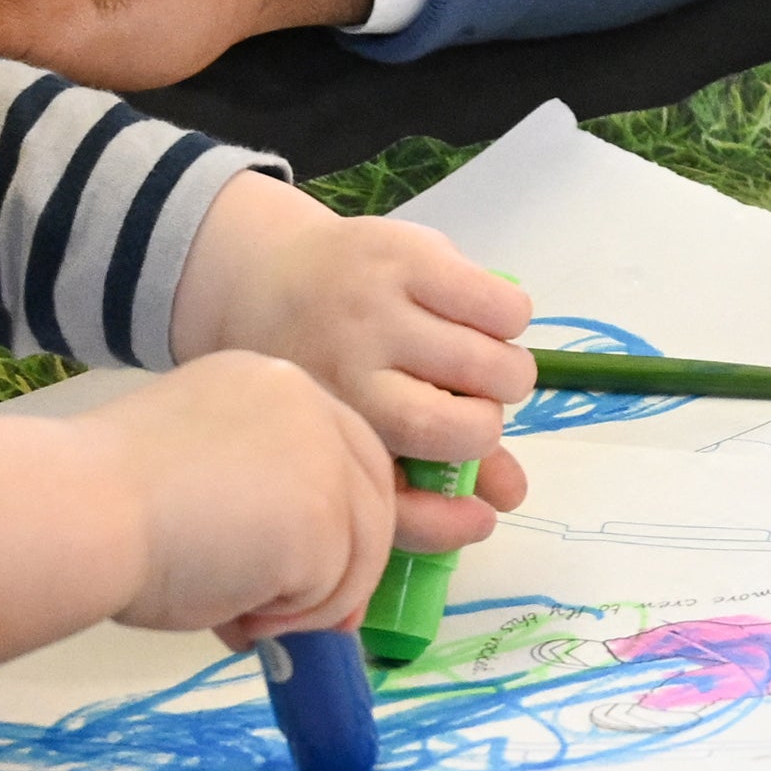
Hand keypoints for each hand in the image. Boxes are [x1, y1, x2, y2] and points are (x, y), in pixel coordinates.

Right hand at [0, 352, 397, 663]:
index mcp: (268, 382)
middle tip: (322, 624)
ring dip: (308, 603)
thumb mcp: (195, 475)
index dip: (338, 516)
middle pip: (370, 492)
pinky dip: (291, 619)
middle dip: (351, 566)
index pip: (339, 448)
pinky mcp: (327, 516)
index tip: (320, 572)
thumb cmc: (109, 501)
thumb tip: (287, 582)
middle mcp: (308, 403)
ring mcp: (325, 457)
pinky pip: (332, 590)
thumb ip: (253, 505)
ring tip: (240, 616)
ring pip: (359, 550)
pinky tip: (237, 612)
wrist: (82, 512)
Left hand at [173, 173, 534, 548]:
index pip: (407, 497)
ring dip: (509, 372)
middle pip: (468, 427)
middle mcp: (347, 369)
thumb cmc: (312, 369)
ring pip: (494, 363)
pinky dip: (512, 319)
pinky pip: (502, 305)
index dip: (455, 517)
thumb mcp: (346, 432)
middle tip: (477, 405)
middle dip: (489, 424)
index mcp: (328, 425)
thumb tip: (511, 498)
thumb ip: (421, 480)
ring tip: (485, 364)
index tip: (483, 507)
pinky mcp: (409, 254)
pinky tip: (484, 320)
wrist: (258, 274)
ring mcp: (378, 307)